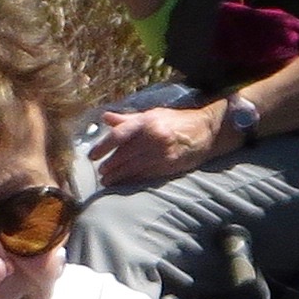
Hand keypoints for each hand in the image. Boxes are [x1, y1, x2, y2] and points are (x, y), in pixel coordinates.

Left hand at [92, 102, 221, 189]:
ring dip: (117, 176)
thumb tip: (105, 117)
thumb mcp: (152, 114)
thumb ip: (127, 119)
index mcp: (147, 122)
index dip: (103, 147)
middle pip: (123, 155)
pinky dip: (132, 180)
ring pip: (132, 168)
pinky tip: (124, 183)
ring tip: (107, 181)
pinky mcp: (168, 165)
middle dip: (109, 165)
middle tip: (101, 171)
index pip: (118, 135)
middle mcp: (153, 137)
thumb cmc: (177, 121)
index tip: (92, 156)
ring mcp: (161, 153)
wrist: (206, 131)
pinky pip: (145, 175)